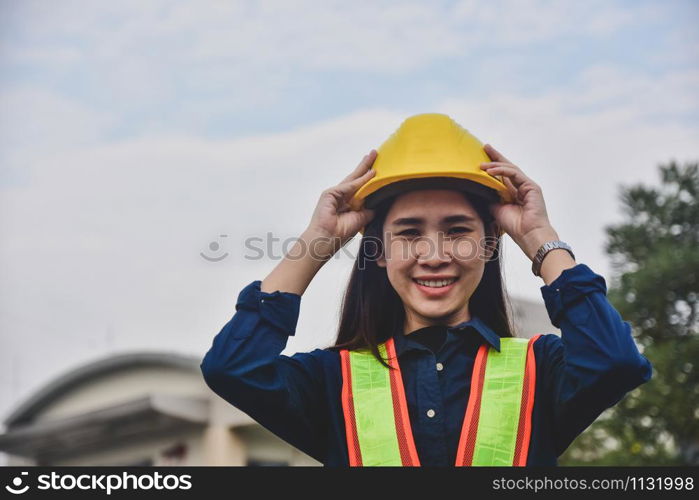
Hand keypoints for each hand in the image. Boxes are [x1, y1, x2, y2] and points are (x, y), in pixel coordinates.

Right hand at [304, 150, 376, 255]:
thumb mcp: (360, 220)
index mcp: (347, 204)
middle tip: (375, 153)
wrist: (326, 240)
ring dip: (364, 167)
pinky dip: (360, 181)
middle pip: (355, 178)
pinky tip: (371, 174)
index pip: (360, 188)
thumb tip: (378, 203)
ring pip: (352, 178)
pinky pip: (348, 186)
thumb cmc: (340, 234)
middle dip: (365, 166)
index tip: (378, 170)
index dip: (368, 178)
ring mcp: (334, 194)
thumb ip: (368, 210)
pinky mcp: (329, 194)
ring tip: (374, 155)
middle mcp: (341, 197)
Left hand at [479, 144, 557, 258]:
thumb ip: (490, 197)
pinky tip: (490, 171)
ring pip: (510, 169)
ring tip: (482, 164)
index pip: (503, 175)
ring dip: (495, 164)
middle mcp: (522, 187)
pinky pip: (514, 174)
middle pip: (507, 167)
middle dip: (496, 157)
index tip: (482, 158)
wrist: (529, 236)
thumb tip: (478, 188)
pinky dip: (502, 171)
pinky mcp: (532, 187)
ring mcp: (528, 186)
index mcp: (514, 193)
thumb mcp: (496, 209)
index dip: (493, 166)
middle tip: (485, 147)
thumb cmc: (515, 227)